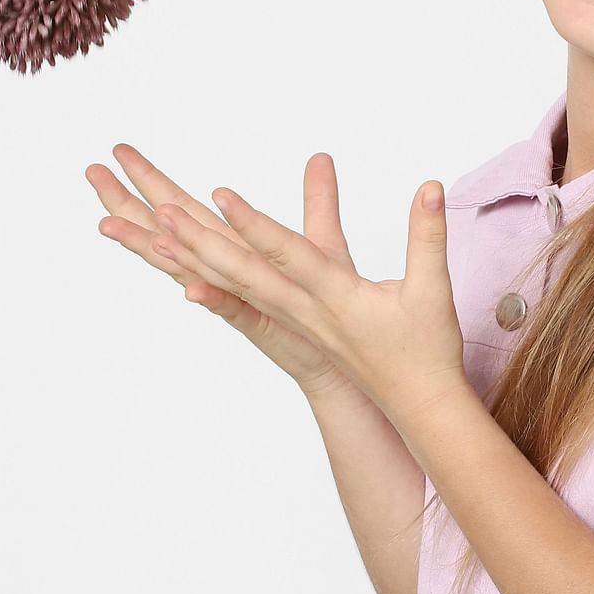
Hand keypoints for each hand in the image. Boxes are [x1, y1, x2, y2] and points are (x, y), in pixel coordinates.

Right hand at [88, 146, 373, 402]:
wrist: (340, 356)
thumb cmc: (327, 302)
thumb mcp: (323, 241)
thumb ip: (319, 198)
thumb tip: (320, 156)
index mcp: (236, 248)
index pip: (185, 210)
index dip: (153, 182)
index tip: (119, 153)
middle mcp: (226, 271)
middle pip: (168, 234)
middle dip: (130, 203)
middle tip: (93, 173)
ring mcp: (235, 297)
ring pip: (186, 269)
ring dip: (151, 248)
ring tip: (112, 226)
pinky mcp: (258, 323)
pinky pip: (230, 309)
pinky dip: (209, 298)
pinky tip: (189, 287)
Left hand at [143, 166, 466, 424]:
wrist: (417, 405)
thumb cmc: (426, 350)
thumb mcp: (434, 289)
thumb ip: (428, 235)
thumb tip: (431, 187)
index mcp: (338, 299)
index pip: (290, 255)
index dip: (255, 225)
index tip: (221, 196)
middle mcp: (308, 312)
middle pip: (247, 274)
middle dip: (203, 241)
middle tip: (162, 212)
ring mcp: (298, 323)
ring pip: (239, 288)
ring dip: (197, 261)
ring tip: (159, 234)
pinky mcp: (296, 329)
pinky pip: (247, 306)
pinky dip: (215, 292)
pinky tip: (188, 283)